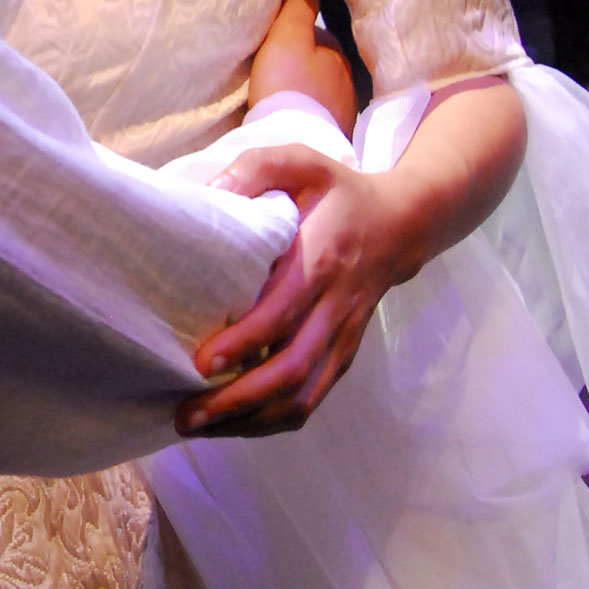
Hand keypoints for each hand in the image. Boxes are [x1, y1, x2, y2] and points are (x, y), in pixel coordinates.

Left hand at [174, 145, 408, 436]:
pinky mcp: (344, 355)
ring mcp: (342, 337)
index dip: (244, 342)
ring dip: (251, 420)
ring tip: (199, 427)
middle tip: (186, 414)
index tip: (201, 362)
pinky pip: (312, 399)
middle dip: (238, 400)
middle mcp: (335, 307)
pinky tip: (233, 423)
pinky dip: (272, 420)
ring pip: (303, 396)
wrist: (402, 223)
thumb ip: (255, 169)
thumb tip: (209, 195)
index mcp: (321, 259)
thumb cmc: (337, 191)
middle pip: (291, 369)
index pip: (283, 312)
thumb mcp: (301, 161)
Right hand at [248, 0, 356, 138]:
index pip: (317, 33)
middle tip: (274, 69)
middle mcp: (348, 78)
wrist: (294, 142)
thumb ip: (298, 7)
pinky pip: (319, 114)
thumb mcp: (287, 36)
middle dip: (303, 63)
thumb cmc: (287, 84)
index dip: (294, 35)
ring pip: (321, 88)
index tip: (274, 43)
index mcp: (337, 51)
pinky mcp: (335, 134)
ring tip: (281, 95)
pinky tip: (290, 116)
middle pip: (320, 62)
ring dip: (305, 88)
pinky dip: (307, 111)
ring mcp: (344, 109)